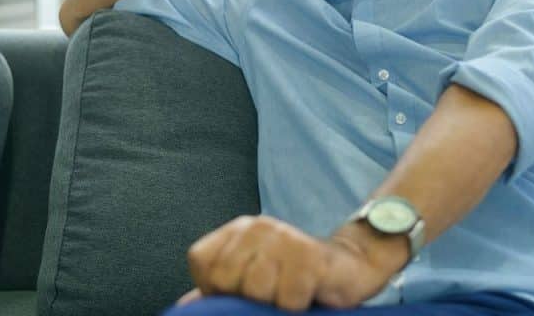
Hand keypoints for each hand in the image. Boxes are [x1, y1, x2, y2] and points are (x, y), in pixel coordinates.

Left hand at [183, 215, 404, 311]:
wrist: (349, 269)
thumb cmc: (294, 280)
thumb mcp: (252, 282)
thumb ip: (217, 292)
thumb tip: (184, 308)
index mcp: (237, 231)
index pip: (203, 263)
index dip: (216, 289)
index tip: (243, 294)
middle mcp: (257, 226)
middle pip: (228, 279)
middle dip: (248, 299)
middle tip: (272, 295)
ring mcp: (285, 236)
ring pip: (257, 290)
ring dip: (275, 304)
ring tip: (290, 294)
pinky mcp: (310, 255)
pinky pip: (289, 298)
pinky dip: (297, 307)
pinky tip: (309, 295)